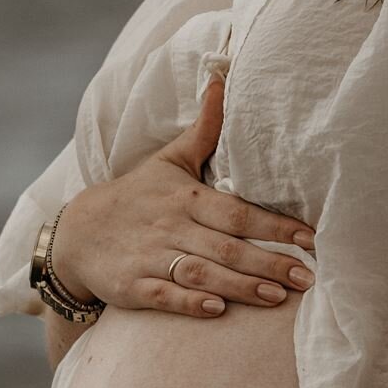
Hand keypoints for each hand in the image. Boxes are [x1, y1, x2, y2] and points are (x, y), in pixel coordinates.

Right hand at [52, 75, 316, 317]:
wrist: (76, 233)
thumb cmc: (137, 197)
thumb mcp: (169, 161)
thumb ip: (205, 129)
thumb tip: (223, 78)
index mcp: (187, 198)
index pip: (237, 212)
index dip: (275, 225)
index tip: (310, 238)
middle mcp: (171, 227)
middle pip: (226, 246)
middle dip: (268, 262)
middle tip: (307, 277)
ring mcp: (150, 257)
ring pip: (200, 272)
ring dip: (239, 285)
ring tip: (277, 296)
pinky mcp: (132, 286)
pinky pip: (164, 295)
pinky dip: (189, 302)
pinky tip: (217, 310)